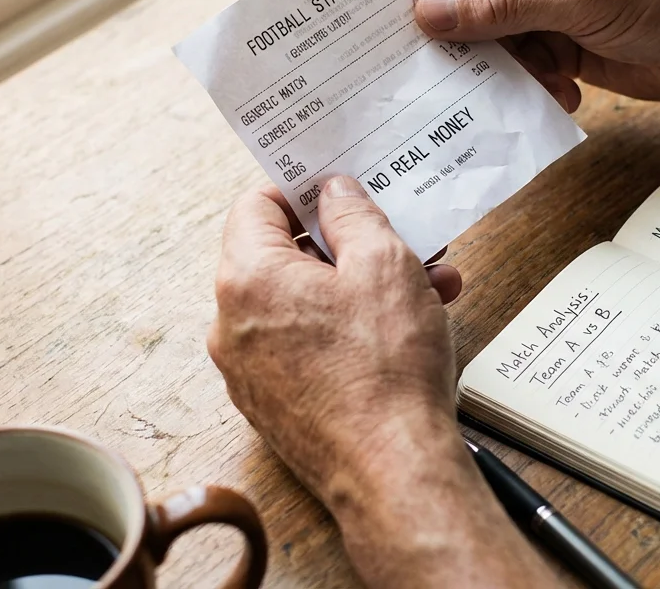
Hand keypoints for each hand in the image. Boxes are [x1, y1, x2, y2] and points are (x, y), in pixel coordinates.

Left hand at [208, 176, 463, 503]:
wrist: (392, 471)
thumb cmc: (387, 370)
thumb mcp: (384, 264)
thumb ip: (353, 215)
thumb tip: (333, 193)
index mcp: (247, 279)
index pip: (254, 205)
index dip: (301, 189)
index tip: (338, 187)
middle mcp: (233, 325)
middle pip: (283, 256)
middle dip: (348, 244)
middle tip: (399, 237)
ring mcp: (250, 370)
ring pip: (304, 304)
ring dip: (361, 287)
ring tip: (426, 285)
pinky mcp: (275, 404)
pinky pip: (306, 345)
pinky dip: (348, 329)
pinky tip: (405, 329)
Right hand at [416, 0, 659, 105]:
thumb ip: (500, 4)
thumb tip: (430, 12)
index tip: (407, 18)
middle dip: (457, 29)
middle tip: (437, 67)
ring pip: (488, 33)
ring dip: (500, 65)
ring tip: (524, 80)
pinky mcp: (562, 39)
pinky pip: (519, 63)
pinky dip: (529, 83)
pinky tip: (558, 92)